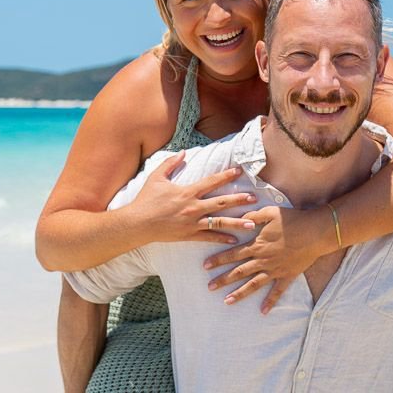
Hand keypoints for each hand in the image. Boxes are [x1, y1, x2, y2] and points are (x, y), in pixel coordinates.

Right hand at [129, 151, 257, 245]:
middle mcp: (193, 207)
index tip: (239, 171)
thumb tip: (183, 153)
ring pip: (220, 222)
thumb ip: (170, 164)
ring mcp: (192, 222)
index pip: (212, 181)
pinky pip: (209, 237)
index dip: (226, 175)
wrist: (138, 223)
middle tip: (255, 198)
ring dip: (237, 222)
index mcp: (187, 192)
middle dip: (239, 199)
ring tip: (252, 222)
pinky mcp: (189, 235)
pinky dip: (222, 238)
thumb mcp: (156, 178)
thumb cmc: (146, 200)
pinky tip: (234, 240)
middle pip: (221, 202)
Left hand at [201, 205, 333, 312]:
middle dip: (223, 280)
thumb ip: (252, 216)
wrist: (315, 232)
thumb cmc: (292, 219)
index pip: (232, 254)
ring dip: (240, 293)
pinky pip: (277, 291)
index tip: (205, 266)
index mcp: (257, 245)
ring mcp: (275, 269)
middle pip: (239, 272)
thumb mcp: (269, 212)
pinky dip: (270, 302)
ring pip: (254, 284)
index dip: (218, 260)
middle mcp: (263, 260)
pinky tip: (263, 312)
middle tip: (209, 287)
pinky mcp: (287, 275)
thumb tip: (238, 218)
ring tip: (227, 302)